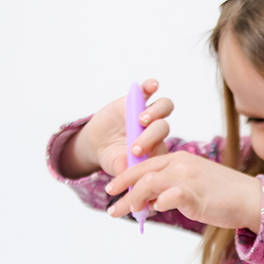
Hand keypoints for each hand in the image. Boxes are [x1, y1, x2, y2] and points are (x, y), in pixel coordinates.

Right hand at [59, 78, 173, 178]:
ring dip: (154, 112)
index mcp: (157, 148)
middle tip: (134, 144)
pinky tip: (151, 86)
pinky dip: (150, 86)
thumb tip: (130, 178)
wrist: (100, 145)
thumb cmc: (114, 159)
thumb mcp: (117, 167)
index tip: (136, 155)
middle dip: (149, 136)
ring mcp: (147, 114)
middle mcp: (155, 131)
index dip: (153, 150)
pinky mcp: (136, 99)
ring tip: (141, 119)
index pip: (163, 146)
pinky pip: (148, 90)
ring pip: (162, 107)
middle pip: (162, 127)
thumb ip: (125, 171)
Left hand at [105, 151, 262, 232]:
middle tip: (111, 206)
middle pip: (142, 173)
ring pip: (149, 183)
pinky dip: (157, 204)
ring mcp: (188, 178)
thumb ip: (171, 190)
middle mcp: (181, 164)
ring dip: (133, 199)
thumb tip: (150, 203)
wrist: (251, 199)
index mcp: (180, 159)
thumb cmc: (224, 195)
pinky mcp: (195, 194)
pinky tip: (153, 212)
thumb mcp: (194, 186)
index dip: (125, 177)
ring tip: (127, 213)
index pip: (145, 165)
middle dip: (122, 189)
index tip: (112, 190)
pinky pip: (168, 196)